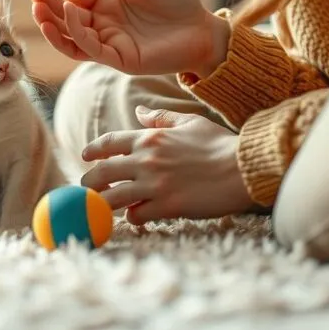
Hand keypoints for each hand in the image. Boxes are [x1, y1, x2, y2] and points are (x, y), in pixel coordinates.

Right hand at [28, 0, 229, 76]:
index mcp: (104, 4)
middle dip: (46, 4)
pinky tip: (72, 14)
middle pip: (64, 16)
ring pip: (70, 37)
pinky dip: (77, 33)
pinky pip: (90, 49)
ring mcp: (108, 44)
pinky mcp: (119, 59)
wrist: (203, 30)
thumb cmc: (176, 5)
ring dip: (53, 24)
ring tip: (39, 6)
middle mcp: (101, 25)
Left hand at [80, 106, 253, 223]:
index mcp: (149, 138)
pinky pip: (136, 215)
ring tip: (103, 206)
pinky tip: (137, 216)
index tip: (85, 157)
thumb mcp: (190, 121)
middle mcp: (146, 160)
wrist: (244, 167)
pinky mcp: (167, 206)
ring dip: (105, 203)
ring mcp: (154, 184)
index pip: (109, 143)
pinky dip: (133, 217)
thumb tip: (139, 112)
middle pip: (101, 173)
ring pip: (112, 198)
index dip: (92, 150)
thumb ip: (161, 118)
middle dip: (90, 182)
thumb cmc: (220, 143)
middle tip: (88, 188)